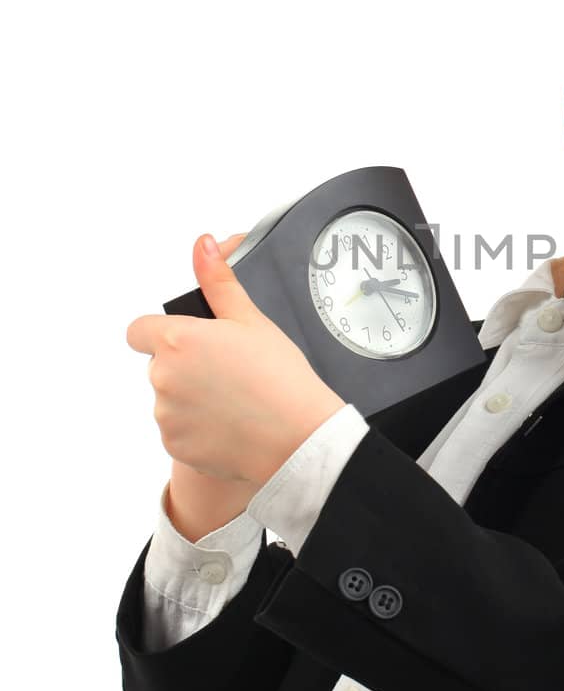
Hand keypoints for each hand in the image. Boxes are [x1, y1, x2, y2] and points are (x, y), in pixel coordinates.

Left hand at [127, 232, 345, 484]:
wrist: (298, 438)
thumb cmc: (279, 376)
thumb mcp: (251, 319)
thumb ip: (218, 281)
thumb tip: (202, 244)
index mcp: (177, 340)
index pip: (139, 331)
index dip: (160, 333)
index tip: (188, 341)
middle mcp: (162, 377)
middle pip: (160, 365)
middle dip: (184, 366)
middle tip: (227, 372)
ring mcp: (166, 415)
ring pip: (168, 400)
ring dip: (190, 398)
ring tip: (233, 401)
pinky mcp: (175, 446)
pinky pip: (177, 431)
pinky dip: (197, 428)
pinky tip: (230, 424)